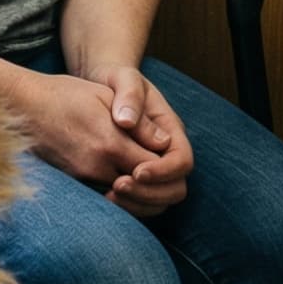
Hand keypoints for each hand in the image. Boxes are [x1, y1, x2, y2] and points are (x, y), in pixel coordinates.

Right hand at [0, 63, 157, 197]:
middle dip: (156, 185)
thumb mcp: (106, 96)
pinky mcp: (73, 182)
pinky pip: (104, 195)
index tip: (165, 154)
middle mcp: (97, 166)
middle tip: (162, 173)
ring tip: (147, 177)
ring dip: (139, 191)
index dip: (166, 165)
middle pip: (142, 190)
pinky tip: (125, 181)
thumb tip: (165, 142)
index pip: (154, 168)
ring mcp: (83, 178)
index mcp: (110, 143)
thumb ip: (139, 122)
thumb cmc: (64, 94)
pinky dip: (119, 192)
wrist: (21, 105)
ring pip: (125, 197)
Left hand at [80, 64, 193, 215]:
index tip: (136, 171)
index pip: (182, 160)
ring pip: (159, 200)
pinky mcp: (135, 178)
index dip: (163, 171)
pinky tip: (103, 198)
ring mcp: (152, 167)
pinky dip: (126, 206)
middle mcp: (166, 152)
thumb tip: (127, 122)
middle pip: (175, 187)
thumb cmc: (114, 79)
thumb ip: (129, 95)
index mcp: (171, 129)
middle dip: (150, 192)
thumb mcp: (122, 77)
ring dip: (137, 203)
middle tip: (117, 186)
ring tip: (108, 194)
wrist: (101, 86)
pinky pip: (141, 202)